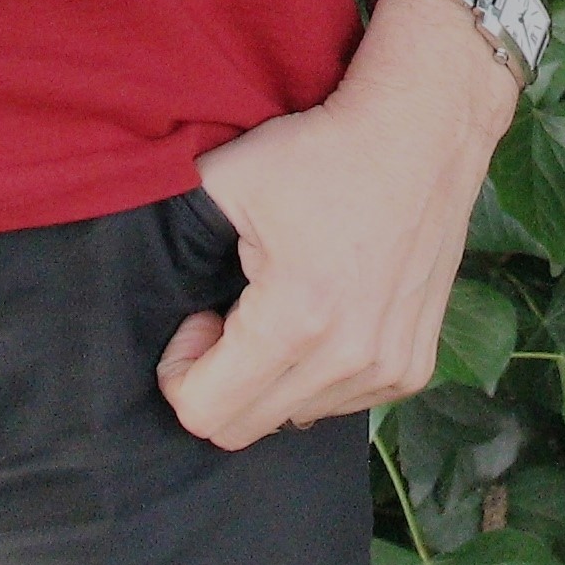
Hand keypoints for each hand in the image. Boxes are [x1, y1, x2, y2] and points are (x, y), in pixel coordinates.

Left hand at [156, 0, 516, 452]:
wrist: (418, 135)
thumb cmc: (319, 152)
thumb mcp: (226, 179)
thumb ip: (174, 239)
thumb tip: (145, 287)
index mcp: (295, 320)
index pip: (206, 414)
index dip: (181, 371)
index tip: (196, 318)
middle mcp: (348, 360)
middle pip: (245, 429)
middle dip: (219, 378)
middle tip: (227, 310)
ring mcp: (388, 370)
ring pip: (293, 419)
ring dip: (269, 376)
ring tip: (276, 304)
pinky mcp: (413, 369)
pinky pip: (339, 403)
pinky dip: (314, 373)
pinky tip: (320, 311)